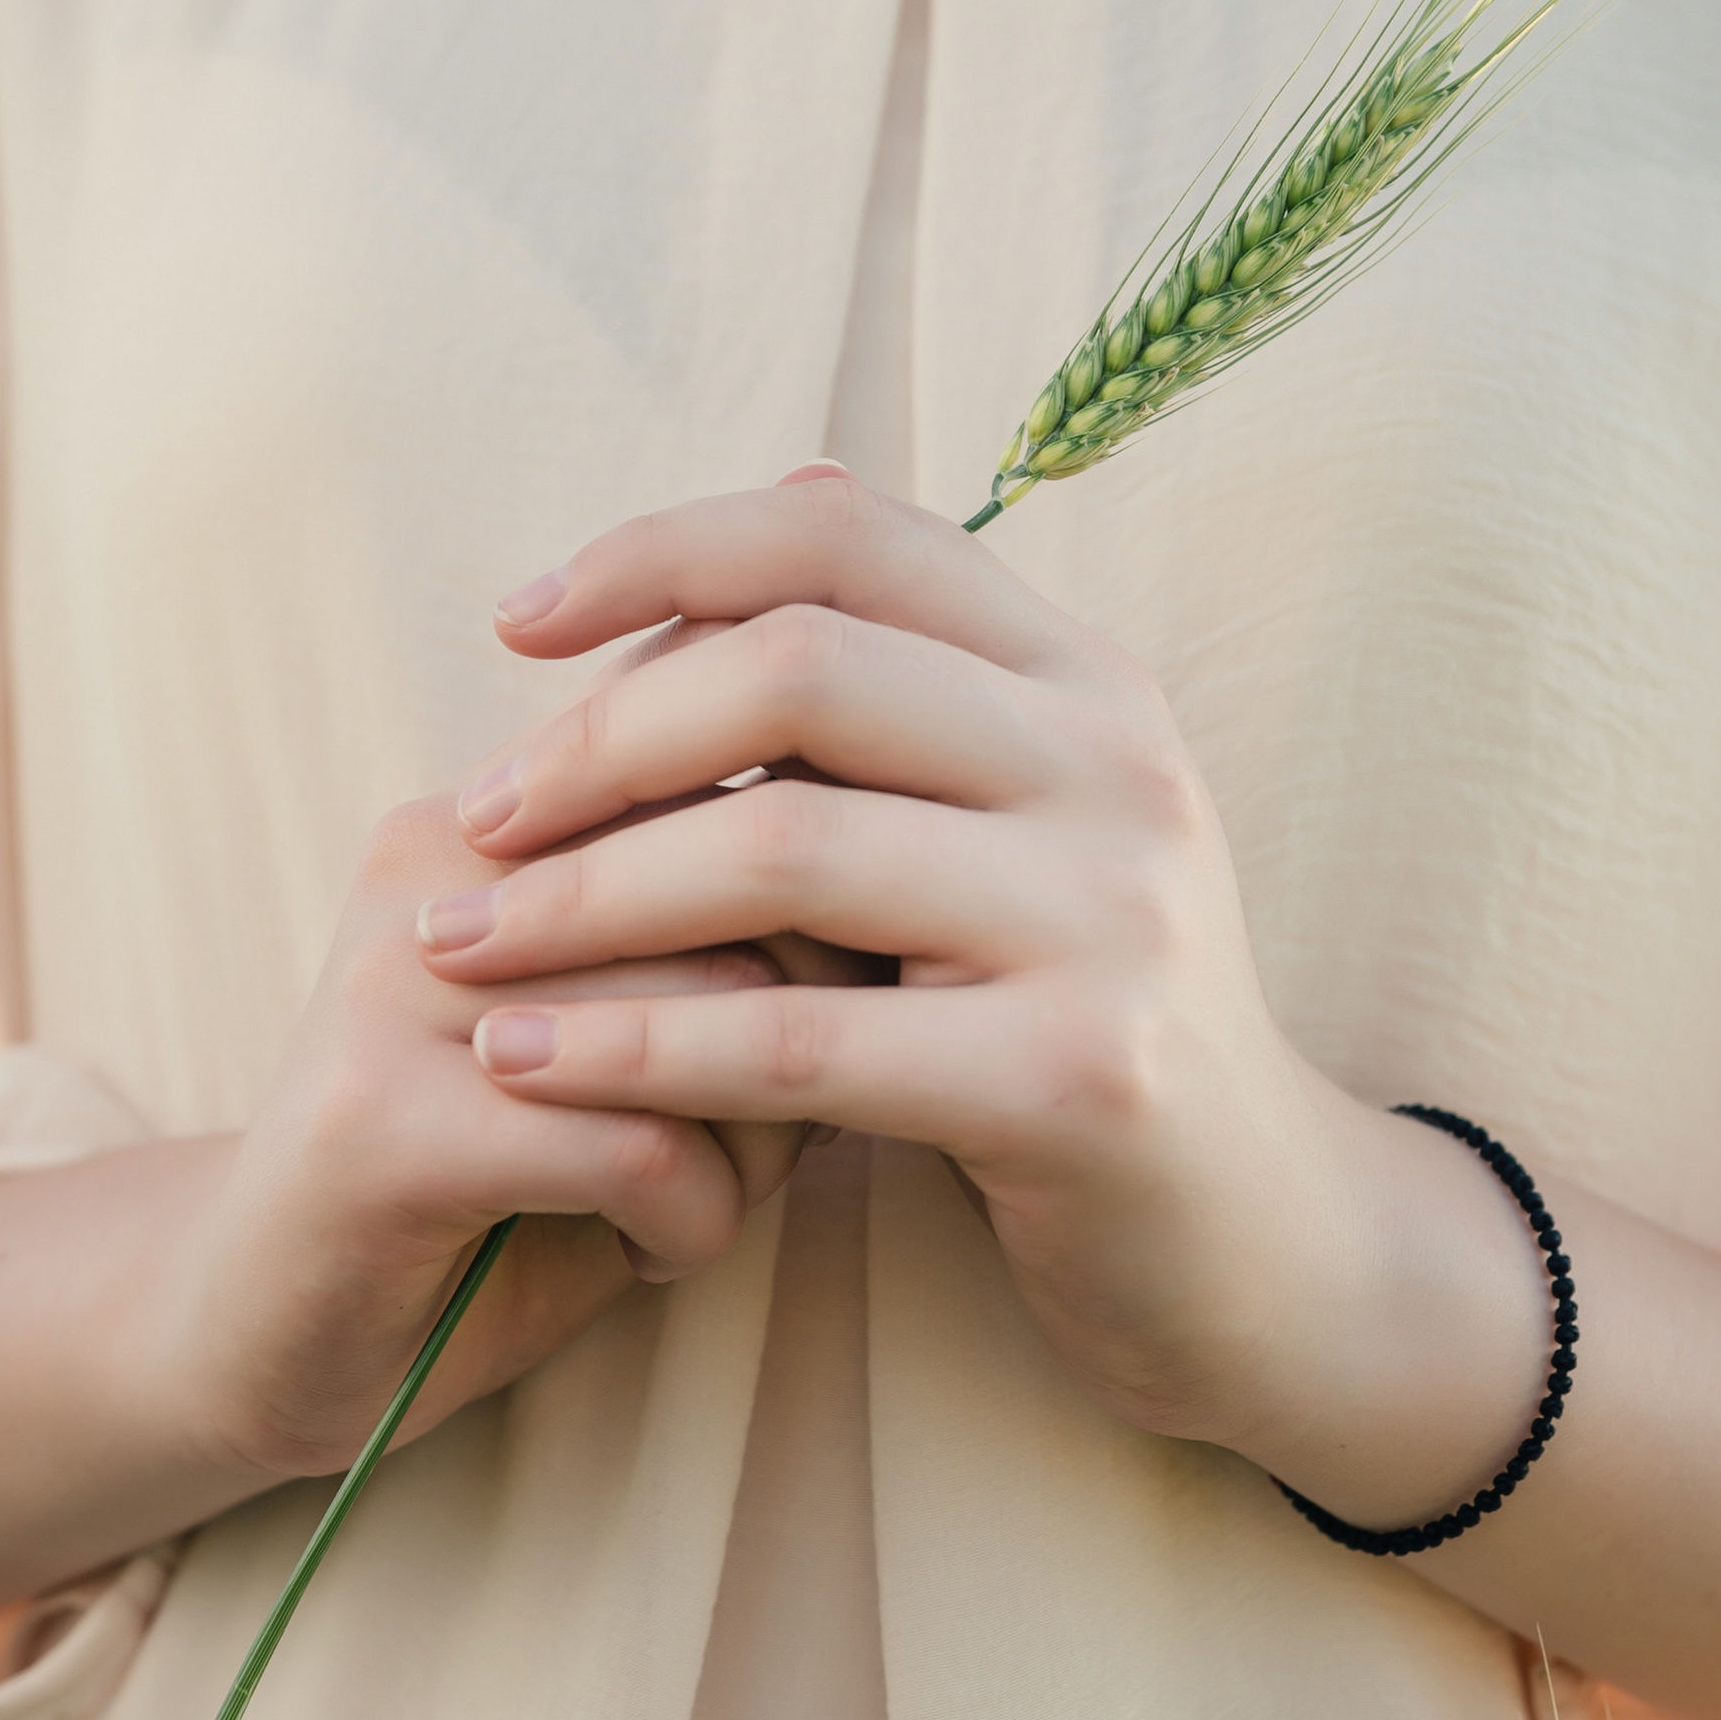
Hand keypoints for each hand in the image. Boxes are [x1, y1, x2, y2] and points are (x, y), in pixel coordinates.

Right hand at [165, 791, 814, 1485]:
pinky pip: (634, 1143)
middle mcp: (438, 868)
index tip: (810, 1040)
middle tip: (771, 1147)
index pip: (742, 792)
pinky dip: (690, 1222)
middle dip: (803, 1045)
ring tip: (711, 1197)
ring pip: (699, 1019)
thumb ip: (734, 967)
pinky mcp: (383, 1121)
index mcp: (497, 814)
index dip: (825, 935)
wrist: (260, 1329)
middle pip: (740, 902)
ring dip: (753, 1144)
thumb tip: (910, 937)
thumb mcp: (620, 1047)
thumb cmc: (490, 1192)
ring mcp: (394, 988)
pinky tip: (655, 1256)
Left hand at [414, 471, 1548, 1514]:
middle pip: (799, 668)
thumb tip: (780, 478)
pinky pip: (802, 1038)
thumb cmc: (1077, 1019)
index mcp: (1087, 680)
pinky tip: (522, 1060)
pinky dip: (635, 1045)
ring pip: (785, 847)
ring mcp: (1111, 918)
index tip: (517, 622)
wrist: (1264, 1240)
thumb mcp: (1026, 821)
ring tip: (456, 941)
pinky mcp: (1078, 1080)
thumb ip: (911, 683)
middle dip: (598, 736)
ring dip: (583, 896)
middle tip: (477, 814)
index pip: (848, 536)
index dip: (663, 549)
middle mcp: (1116, 766)